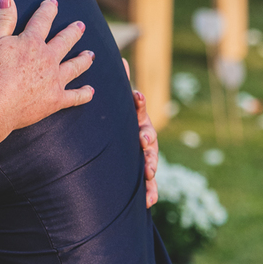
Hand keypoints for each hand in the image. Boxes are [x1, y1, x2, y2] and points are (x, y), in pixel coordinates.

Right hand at [0, 0, 94, 137]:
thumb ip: (3, 18)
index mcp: (32, 42)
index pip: (42, 20)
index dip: (48, 9)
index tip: (53, 2)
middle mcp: (48, 59)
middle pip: (64, 41)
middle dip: (73, 32)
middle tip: (80, 26)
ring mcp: (54, 80)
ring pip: (75, 66)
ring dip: (83, 59)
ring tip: (90, 54)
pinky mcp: (55, 100)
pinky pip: (75, 97)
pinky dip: (84, 94)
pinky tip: (90, 91)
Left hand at [121, 58, 158, 207]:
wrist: (111, 150)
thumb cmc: (115, 124)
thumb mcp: (115, 108)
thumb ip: (120, 86)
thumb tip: (121, 61)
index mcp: (135, 120)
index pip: (139, 109)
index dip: (138, 102)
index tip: (136, 96)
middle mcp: (142, 137)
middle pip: (148, 136)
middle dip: (147, 138)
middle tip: (143, 140)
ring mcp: (144, 155)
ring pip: (151, 160)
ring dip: (151, 166)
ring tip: (149, 172)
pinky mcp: (142, 173)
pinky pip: (148, 184)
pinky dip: (150, 192)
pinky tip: (149, 202)